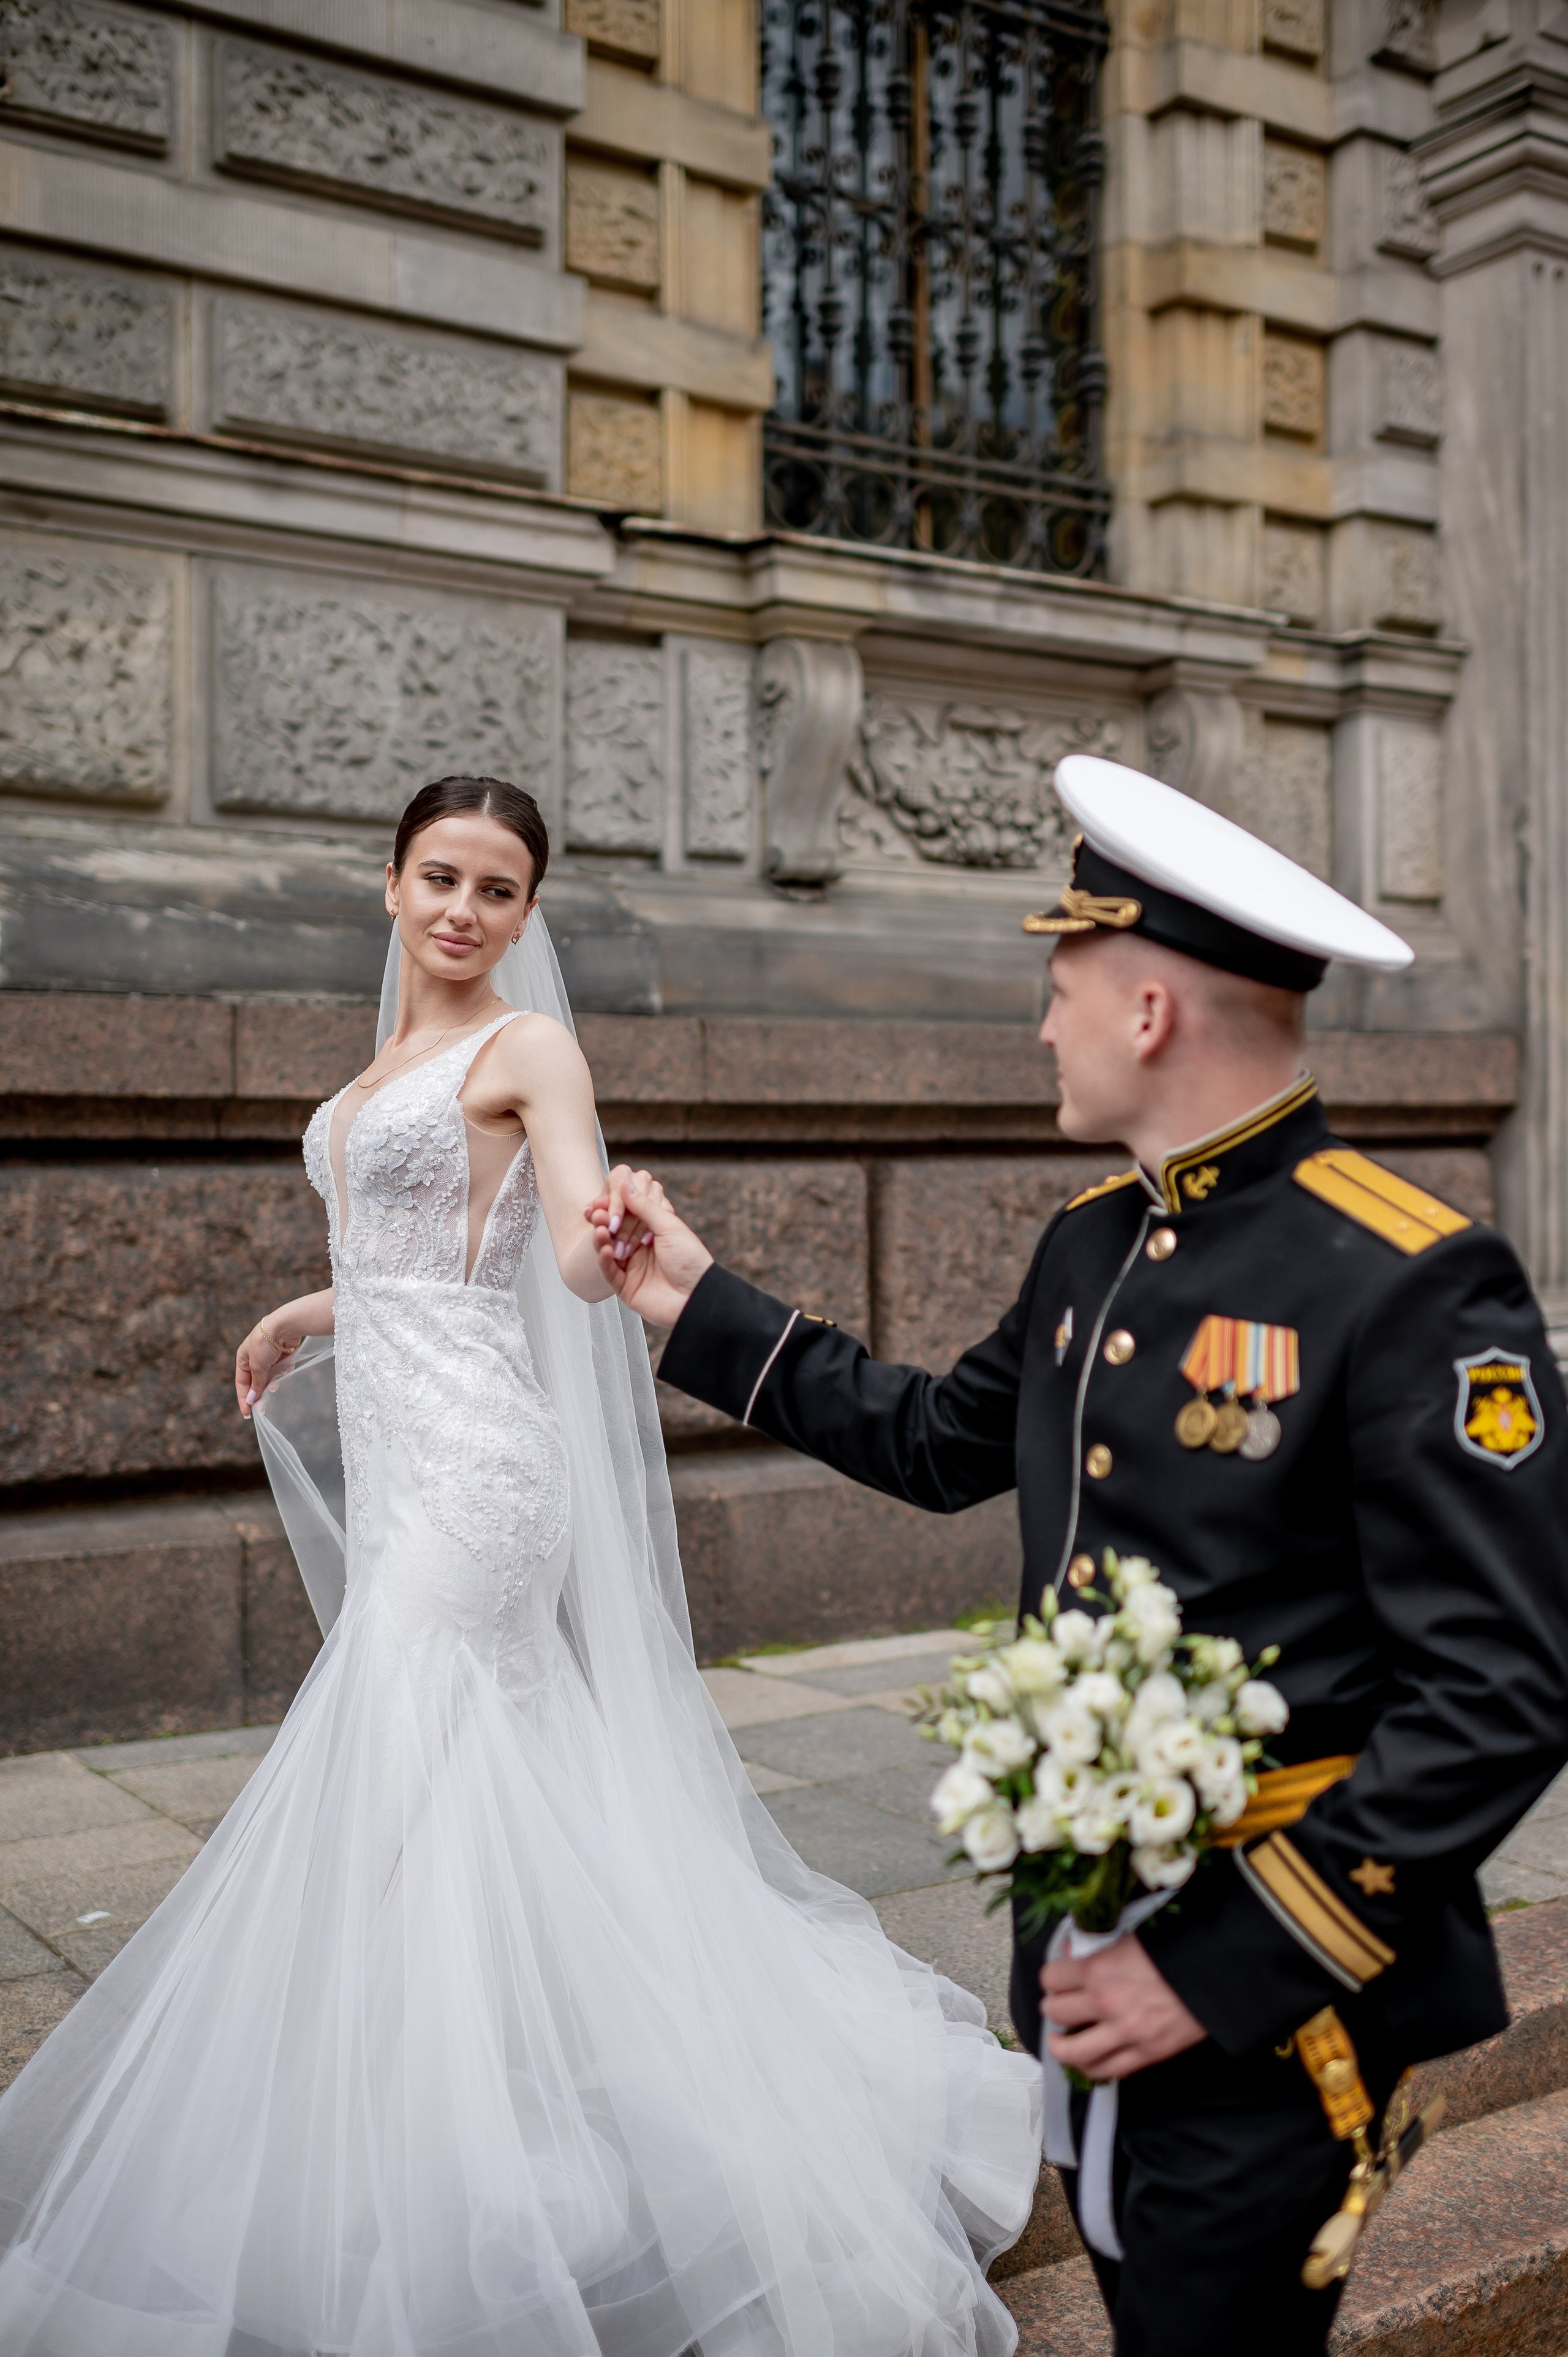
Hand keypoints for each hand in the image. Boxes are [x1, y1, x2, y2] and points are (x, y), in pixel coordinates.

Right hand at [235, 1318, 298, 1419]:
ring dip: (272, 1384)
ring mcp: (270, 1356)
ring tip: (275, 1389)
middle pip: (256, 1381)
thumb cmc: (265, 1343)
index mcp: (243, 1358)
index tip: (247, 1414)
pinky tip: (286, 1373)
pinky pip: (282, 1369)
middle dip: (259, 1394)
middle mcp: (255, 1357)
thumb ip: (256, 1384)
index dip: (243, 1398)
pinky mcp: (283, 1354)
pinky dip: (283, 1373)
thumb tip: (251, 1399)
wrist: (285, 1325)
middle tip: (264, 1409)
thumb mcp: (257, 1366)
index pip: (241, 1383)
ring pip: (270, 1376)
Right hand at [586, 1167, 713, 1327]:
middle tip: (598, 1214)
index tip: (602, 1199)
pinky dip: (604, 1260)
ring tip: (600, 1229)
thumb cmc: (690, 1260)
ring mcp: (631, 1267)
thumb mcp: (669, 1226)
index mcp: (652, 1231)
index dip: (614, 1206)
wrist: (698, 1297)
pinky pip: (609, 1272)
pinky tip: (606, 1250)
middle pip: (613, 1231)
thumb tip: (626, 1182)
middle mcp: (639, 1248)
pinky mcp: (625, 1286)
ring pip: (608, 1249)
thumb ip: (645, 1206)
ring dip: (601, 1239)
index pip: (627, 1214)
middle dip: (605, 1221)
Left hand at [1041, 1934, 1206, 2080]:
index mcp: (1099, 1967)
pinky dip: (1092, 2067)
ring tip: (1060, 2043)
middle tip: (1059, 2007)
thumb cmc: (1176, 1948)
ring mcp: (1125, 2033)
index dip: (1052, 1978)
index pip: (1051, 1978)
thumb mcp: (1131, 1936)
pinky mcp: (1146, 2055)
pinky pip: (1108, 2070)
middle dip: (1053, 2009)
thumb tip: (1071, 1954)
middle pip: (1056, 2013)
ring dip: (1061, 2047)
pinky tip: (1089, 2060)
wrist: (1216, 1974)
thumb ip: (1098, 1947)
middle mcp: (1105, 2002)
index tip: (1057, 1979)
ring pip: (1074, 2052)